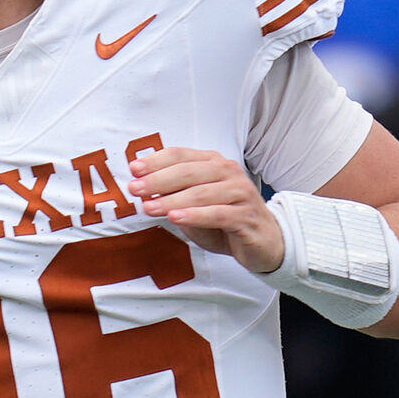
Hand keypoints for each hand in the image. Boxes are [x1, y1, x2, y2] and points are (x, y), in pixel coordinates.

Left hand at [128, 147, 283, 272]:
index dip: (156, 161)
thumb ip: (174, 194)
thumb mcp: (195, 205)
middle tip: (135, 188)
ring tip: (149, 207)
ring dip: (172, 200)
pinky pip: (218, 214)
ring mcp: (240, 193)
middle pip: (189, 172)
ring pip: (201, 193)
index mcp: (214, 163)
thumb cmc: (224, 221)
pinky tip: (176, 218)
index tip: (133, 169)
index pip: (182, 155)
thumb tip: (143, 190)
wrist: (265, 242)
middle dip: (158, 179)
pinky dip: (195, 215)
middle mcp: (229, 172)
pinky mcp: (247, 216)